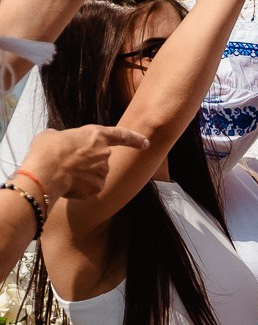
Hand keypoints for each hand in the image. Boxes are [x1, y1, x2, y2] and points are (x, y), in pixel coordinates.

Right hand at [18, 125, 146, 201]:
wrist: (46, 171)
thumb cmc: (47, 150)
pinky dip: (78, 189)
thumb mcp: (53, 136)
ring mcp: (103, 172)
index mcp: (96, 135)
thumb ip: (66, 139)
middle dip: (85, 164)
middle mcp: (105, 153)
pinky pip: (88, 189)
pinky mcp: (97, 188)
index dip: (135, 139)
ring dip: (80, 176)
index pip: (122, 135)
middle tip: (65, 164)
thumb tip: (60, 143)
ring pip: (93, 176)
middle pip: (99, 160)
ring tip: (61, 173)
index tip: (145, 143)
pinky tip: (65, 185)